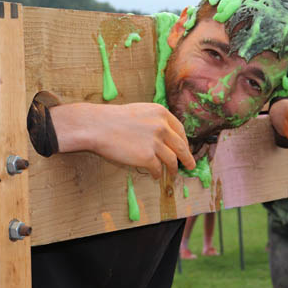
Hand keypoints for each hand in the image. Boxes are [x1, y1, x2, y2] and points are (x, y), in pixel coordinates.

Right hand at [50, 103, 195, 178]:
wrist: (97, 126)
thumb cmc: (114, 119)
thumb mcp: (140, 111)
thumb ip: (155, 121)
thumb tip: (165, 136)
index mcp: (161, 113)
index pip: (180, 130)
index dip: (184, 141)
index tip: (185, 149)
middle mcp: (162, 127)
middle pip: (181, 146)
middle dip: (187, 158)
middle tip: (191, 166)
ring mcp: (155, 142)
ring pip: (172, 160)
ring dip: (173, 169)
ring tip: (173, 175)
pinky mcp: (147, 157)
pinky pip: (158, 169)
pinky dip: (158, 174)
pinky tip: (156, 176)